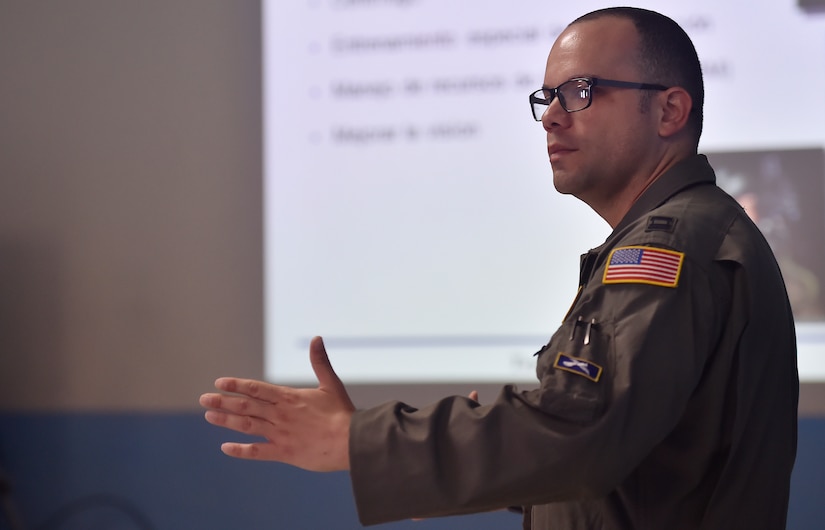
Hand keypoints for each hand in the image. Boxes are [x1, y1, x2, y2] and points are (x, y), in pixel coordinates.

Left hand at [199, 336, 354, 471]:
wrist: (351, 441)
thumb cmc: (342, 413)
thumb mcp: (330, 384)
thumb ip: (320, 362)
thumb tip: (316, 338)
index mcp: (289, 397)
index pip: (256, 388)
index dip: (236, 385)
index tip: (219, 383)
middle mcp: (280, 414)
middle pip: (246, 406)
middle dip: (223, 402)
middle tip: (203, 400)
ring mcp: (280, 434)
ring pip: (246, 425)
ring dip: (226, 421)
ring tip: (209, 417)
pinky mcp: (284, 452)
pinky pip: (257, 451)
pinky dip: (240, 450)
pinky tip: (226, 448)